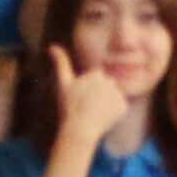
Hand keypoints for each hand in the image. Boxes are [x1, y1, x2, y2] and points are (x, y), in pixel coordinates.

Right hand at [45, 45, 127, 160]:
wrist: (79, 130)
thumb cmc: (68, 107)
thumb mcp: (63, 83)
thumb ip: (61, 63)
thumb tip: (52, 46)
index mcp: (96, 74)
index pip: (98, 78)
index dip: (90, 90)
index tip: (82, 98)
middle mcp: (109, 81)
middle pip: (108, 86)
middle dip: (100, 95)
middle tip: (88, 107)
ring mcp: (117, 94)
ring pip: (114, 96)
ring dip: (108, 103)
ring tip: (96, 112)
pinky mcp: (124, 106)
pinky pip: (121, 107)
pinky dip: (115, 113)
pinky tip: (104, 118)